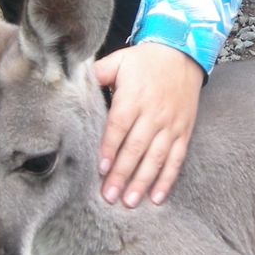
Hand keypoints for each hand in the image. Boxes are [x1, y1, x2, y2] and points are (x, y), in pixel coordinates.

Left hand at [90, 43, 204, 207]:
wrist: (183, 53)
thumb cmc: (145, 60)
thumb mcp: (119, 61)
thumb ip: (97, 74)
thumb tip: (71, 81)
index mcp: (134, 98)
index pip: (119, 127)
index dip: (110, 148)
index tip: (101, 169)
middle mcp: (154, 114)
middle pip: (136, 148)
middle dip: (122, 174)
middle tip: (109, 196)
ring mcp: (170, 125)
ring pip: (156, 158)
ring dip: (142, 182)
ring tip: (129, 201)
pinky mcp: (183, 132)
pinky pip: (176, 159)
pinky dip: (167, 179)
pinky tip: (157, 198)